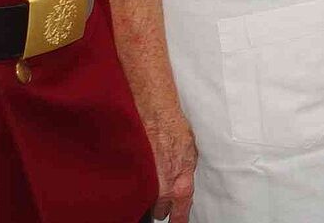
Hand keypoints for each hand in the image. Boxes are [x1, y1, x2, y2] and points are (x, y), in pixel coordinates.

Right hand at [144, 108, 197, 222]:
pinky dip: (136, 181)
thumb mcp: (191, 152)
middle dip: (160, 203)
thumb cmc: (174, 127)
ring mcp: (147, 180)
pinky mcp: (133, 172)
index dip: (178, 219)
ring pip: (145, 199)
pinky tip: (139, 170)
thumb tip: (182, 181)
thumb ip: (185, 172)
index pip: (180, 213)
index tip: (176, 222)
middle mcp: (163, 186)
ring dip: (147, 192)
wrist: (157, 112)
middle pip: (159, 210)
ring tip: (150, 178)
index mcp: (181, 183)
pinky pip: (134, 185)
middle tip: (161, 193)